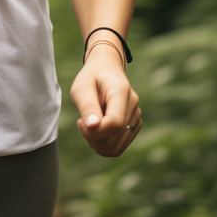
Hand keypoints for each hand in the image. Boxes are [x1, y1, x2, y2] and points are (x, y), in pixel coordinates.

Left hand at [70, 42, 140, 157]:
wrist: (106, 69)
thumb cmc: (91, 77)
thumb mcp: (82, 87)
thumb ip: (87, 106)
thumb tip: (93, 126)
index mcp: (121, 91)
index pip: (114, 123)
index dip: (94, 131)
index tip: (79, 122)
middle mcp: (133, 104)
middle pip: (115, 139)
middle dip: (93, 139)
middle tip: (81, 124)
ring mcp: (136, 115)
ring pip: (117, 147)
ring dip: (98, 144)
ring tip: (89, 127)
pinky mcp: (134, 124)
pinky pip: (120, 146)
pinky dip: (105, 144)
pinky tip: (97, 130)